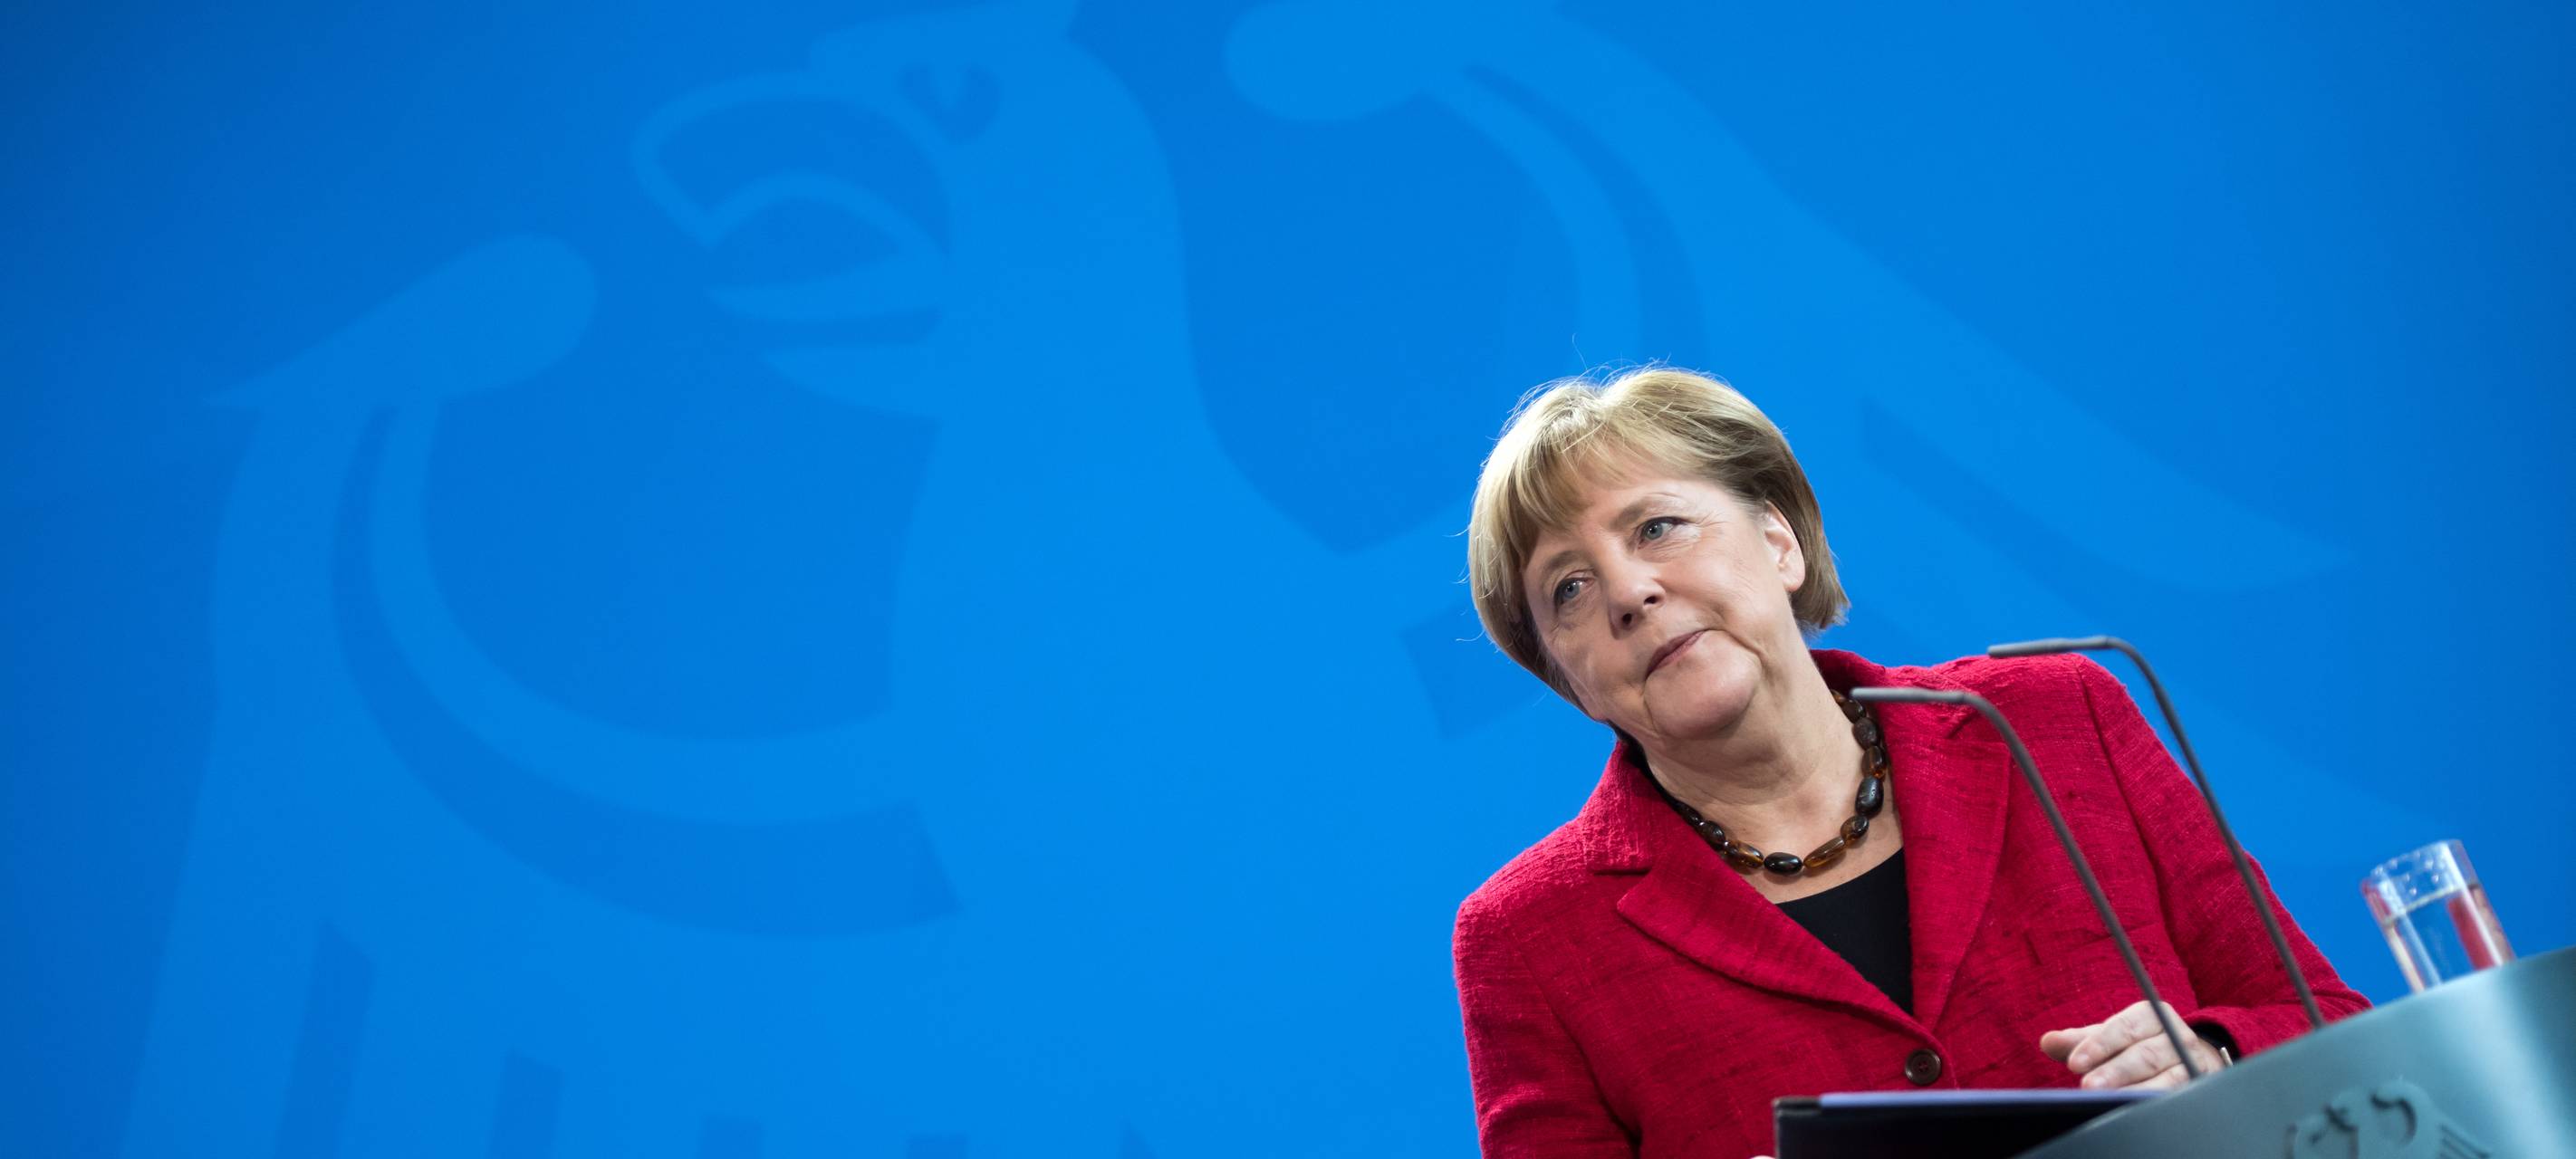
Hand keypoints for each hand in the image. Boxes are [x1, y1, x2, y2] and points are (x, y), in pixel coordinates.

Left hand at [2039, 1000, 2225, 1089]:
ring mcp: (2191, 1062)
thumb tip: (2047, 1041)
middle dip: (2114, 1071)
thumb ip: (2078, 1040)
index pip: (2124, 1027)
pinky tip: (2137, 1108)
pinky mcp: (2199, 1085)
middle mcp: (2176, 1035)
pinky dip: (2158, 1100)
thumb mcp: (2109, 1038)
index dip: (2100, 1044)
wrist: (2192, 1058)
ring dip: (2135, 1089)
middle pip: (2144, 1054)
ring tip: (2108, 1099)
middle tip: (2087, 1086)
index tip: (2075, 1062)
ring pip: (2165, 1077)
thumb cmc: (2137, 1045)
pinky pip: (2179, 1095)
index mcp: (2151, 1014)